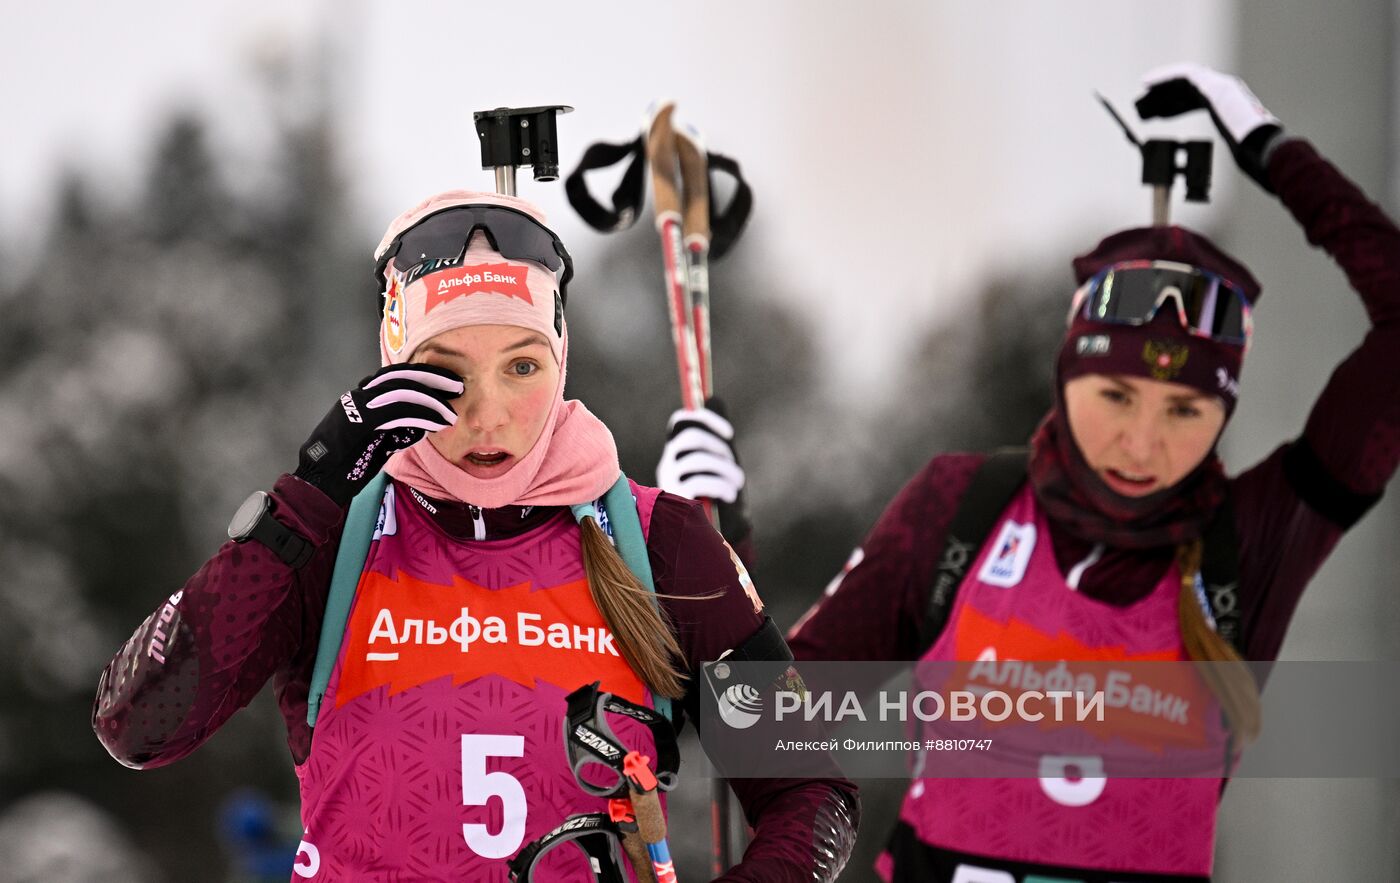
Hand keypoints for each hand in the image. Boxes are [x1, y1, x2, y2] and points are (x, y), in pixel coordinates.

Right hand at [294, 364, 462, 505]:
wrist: (319, 482)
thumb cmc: (349, 465)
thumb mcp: (378, 442)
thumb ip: (397, 429)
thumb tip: (423, 425)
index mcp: (362, 397)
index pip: (397, 374)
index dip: (425, 374)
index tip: (448, 380)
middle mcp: (359, 396)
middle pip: (401, 375)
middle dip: (433, 378)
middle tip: (458, 385)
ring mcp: (357, 406)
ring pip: (401, 391)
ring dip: (431, 401)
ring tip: (451, 414)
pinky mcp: (359, 422)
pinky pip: (397, 412)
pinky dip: (421, 417)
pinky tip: (436, 425)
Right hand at [657, 398, 752, 547]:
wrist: (714, 537)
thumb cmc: (719, 499)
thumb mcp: (720, 466)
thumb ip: (716, 438)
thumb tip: (713, 398)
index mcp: (679, 452)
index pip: (681, 421)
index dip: (704, 419)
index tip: (729, 434)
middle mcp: (669, 464)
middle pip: (689, 437)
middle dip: (719, 448)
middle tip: (736, 469)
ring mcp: (669, 482)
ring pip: (695, 459)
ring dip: (724, 470)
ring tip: (737, 486)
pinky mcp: (675, 500)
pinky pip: (697, 482)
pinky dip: (719, 485)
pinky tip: (730, 495)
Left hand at [1136, 63, 1283, 190]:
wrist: (1262, 146)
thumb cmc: (1251, 154)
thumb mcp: (1233, 151)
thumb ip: (1229, 149)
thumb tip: (1228, 165)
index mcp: (1228, 106)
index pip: (1196, 101)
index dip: (1174, 107)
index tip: (1156, 115)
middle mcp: (1225, 91)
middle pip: (1187, 90)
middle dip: (1164, 97)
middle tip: (1142, 107)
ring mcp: (1221, 85)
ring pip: (1184, 80)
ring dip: (1161, 87)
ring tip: (1141, 94)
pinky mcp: (1214, 85)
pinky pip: (1185, 74)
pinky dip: (1165, 76)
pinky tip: (1148, 83)